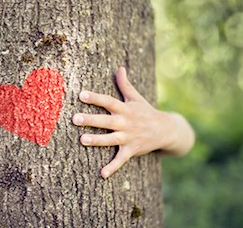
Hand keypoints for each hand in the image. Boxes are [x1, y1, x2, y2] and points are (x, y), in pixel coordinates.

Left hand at [72, 67, 193, 177]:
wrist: (166, 130)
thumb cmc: (146, 112)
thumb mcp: (136, 98)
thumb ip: (125, 84)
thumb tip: (119, 68)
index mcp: (125, 109)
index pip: (108, 101)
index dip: (95, 98)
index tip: (81, 94)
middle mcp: (125, 122)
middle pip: (106, 120)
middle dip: (91, 119)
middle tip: (75, 118)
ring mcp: (128, 137)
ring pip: (110, 139)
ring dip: (97, 140)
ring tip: (82, 140)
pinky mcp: (131, 150)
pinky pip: (121, 160)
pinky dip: (112, 167)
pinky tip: (102, 174)